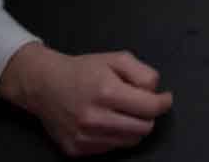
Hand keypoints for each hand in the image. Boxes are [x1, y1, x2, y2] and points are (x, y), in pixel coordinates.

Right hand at [0, 43, 172, 156]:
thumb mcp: (117, 59)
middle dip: (149, 115)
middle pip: (144, 128)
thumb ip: (143, 74)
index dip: (164, 103)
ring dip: (134, 127)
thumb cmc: (83, 70)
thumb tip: (156, 93)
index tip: (164, 98)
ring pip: (130, 141)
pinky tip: (107, 121)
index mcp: (107, 92)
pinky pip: (111, 147)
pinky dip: (116, 135)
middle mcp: (95, 118)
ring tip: (123, 112)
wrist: (43, 85)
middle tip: (142, 104)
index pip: (150, 108)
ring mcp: (84, 136)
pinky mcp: (76, 149)